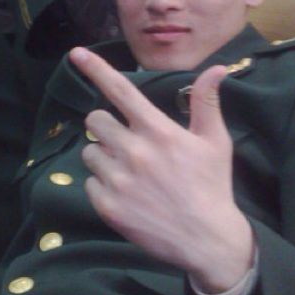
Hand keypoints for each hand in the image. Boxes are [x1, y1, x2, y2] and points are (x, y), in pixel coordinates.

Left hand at [69, 47, 253, 293]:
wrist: (207, 240)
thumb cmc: (211, 185)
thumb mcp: (214, 141)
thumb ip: (206, 101)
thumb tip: (218, 68)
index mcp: (157, 130)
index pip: (121, 91)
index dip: (97, 69)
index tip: (76, 54)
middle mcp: (133, 150)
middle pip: (95, 120)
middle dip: (106, 125)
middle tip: (126, 140)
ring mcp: (118, 179)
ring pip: (90, 151)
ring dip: (104, 156)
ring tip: (129, 172)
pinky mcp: (107, 206)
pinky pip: (89, 183)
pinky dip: (102, 186)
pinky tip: (126, 195)